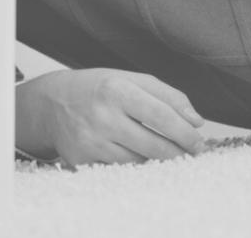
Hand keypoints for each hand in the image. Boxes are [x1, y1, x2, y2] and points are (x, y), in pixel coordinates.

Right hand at [15, 68, 205, 165]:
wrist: (51, 103)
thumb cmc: (97, 89)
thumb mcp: (129, 79)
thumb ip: (167, 95)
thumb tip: (197, 122)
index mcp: (115, 88)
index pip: (161, 115)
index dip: (185, 133)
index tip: (199, 142)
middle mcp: (101, 115)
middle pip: (153, 145)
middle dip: (179, 153)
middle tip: (191, 154)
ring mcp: (90, 141)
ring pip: (139, 162)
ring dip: (158, 161)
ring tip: (166, 154)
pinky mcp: (82, 160)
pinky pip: (121, 171)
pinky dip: (135, 167)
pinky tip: (140, 158)